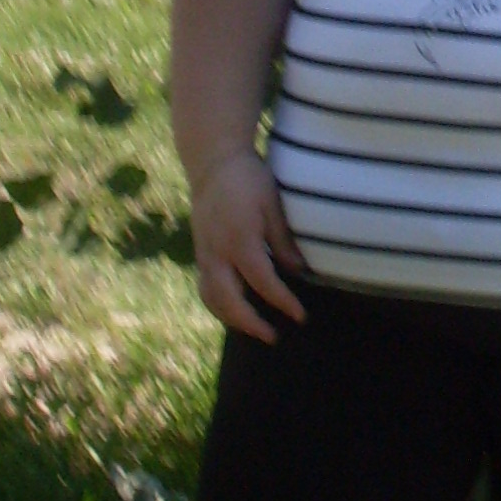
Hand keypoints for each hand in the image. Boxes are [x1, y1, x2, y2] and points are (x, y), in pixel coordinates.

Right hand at [190, 149, 307, 342]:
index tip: (299, 316)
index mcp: (240, 240)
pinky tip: (236, 309)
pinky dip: (220, 304)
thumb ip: (283, 241)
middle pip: (230, 300)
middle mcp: (217, 252)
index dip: (282, 302)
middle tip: (273, 336)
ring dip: (232, 319)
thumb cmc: (249, 180)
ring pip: (212, 298)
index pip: (263, 282)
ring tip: (254, 329)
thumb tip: (299, 271)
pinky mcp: (200, 252)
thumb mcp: (273, 204)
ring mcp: (204, 254)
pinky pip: (206, 287)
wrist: (213, 163)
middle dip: (251, 324)